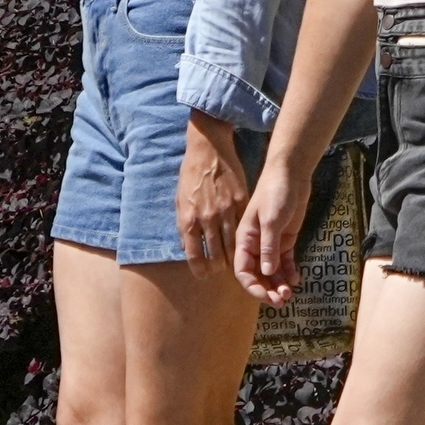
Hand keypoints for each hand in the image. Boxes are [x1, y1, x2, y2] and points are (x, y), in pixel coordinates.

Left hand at [176, 112, 251, 270]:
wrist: (207, 148)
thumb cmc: (190, 175)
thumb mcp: (180, 200)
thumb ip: (184, 225)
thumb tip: (188, 247)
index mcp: (188, 219)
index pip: (195, 256)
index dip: (200, 270)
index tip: (204, 275)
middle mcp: (206, 218)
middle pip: (216, 254)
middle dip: (218, 267)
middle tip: (220, 270)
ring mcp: (225, 210)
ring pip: (232, 244)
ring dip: (233, 256)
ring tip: (233, 260)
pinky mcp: (240, 201)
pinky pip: (243, 226)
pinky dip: (244, 237)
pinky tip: (244, 242)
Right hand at [235, 149, 309, 301]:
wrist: (290, 174)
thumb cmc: (275, 193)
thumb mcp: (271, 219)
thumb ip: (268, 246)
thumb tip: (266, 273)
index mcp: (244, 240)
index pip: (242, 270)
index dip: (252, 287)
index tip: (266, 297)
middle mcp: (255, 245)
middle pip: (257, 275)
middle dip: (267, 290)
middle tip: (282, 301)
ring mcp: (270, 243)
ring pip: (271, 271)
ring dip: (279, 285)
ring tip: (290, 295)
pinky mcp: (285, 240)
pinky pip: (284, 262)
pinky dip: (289, 273)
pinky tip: (296, 280)